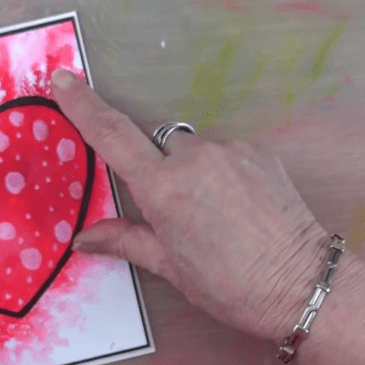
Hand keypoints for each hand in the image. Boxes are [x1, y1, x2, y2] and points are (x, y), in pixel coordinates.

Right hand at [51, 70, 333, 340]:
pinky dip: (222, 172)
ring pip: (193, 149)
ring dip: (193, 171)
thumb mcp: (171, 266)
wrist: (301, 283)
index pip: (111, 135)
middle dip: (157, 168)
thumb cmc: (232, 284)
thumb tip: (84, 238)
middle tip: (175, 209)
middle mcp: (195, 159)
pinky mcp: (259, 152)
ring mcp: (231, 151)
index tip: (62, 80)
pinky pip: (226, 152)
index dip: (83, 104)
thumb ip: (125, 240)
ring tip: (214, 213)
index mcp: (164, 189)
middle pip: (157, 144)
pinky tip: (238, 205)